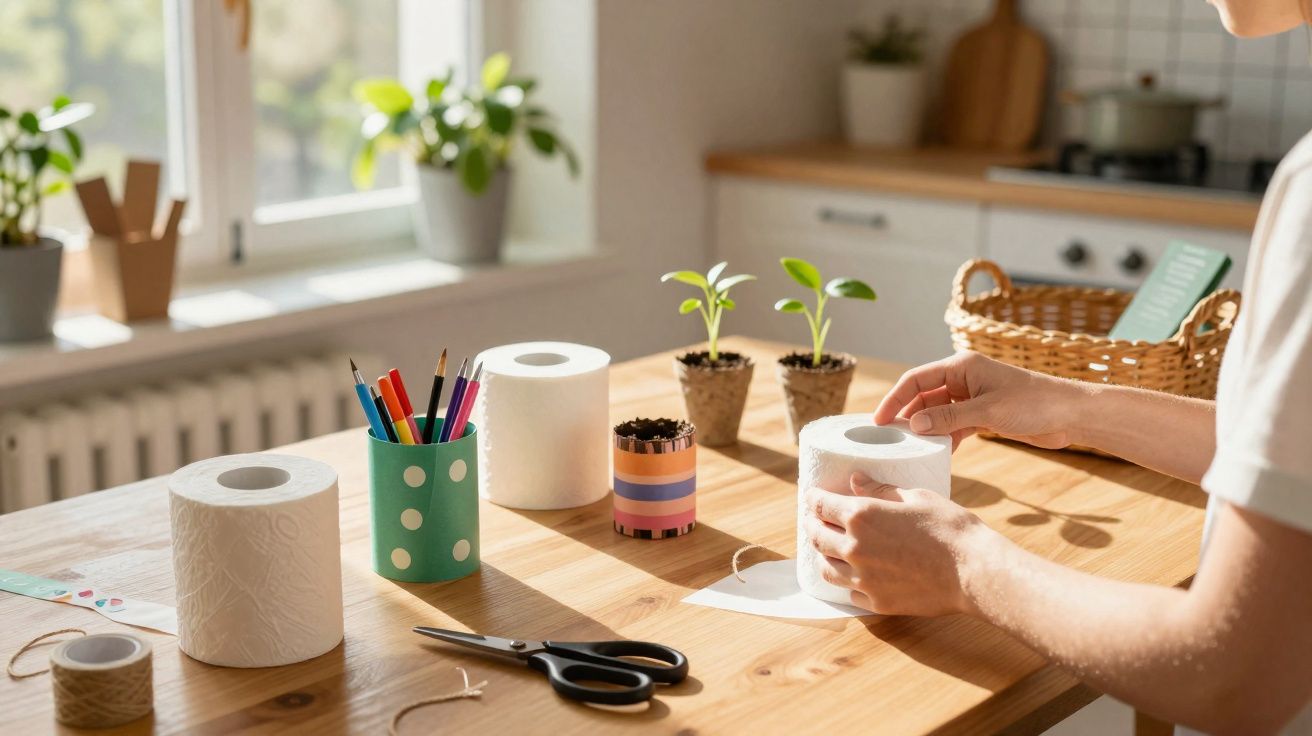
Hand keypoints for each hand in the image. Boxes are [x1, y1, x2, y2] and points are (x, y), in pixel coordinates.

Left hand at [802, 473, 996, 615]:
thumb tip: (854, 480)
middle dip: (811, 524)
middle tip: (813, 519)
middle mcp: (854, 548)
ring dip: (822, 555)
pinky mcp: (876, 602)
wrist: (974, 572)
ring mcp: (863, 579)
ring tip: (827, 548)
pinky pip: (848, 592)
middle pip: (817, 536)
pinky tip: (850, 576)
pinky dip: (845, 582)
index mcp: (861, 516)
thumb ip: (881, 490)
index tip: (811, 496)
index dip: (812, 498)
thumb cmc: (950, 528)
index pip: (820, 505)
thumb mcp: (916, 497)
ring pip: (826, 568)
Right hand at [873, 351, 1086, 449]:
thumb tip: (913, 423)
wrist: (1071, 415)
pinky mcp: (983, 415)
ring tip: (910, 447)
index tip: (878, 420)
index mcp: (961, 366)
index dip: (894, 398)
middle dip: (906, 415)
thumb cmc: (1034, 403)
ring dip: (925, 428)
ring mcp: (972, 397)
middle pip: (923, 396)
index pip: (916, 379)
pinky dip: (944, 437)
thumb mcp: (988, 411)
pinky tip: (937, 452)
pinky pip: (953, 425)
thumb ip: (949, 418)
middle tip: (889, 438)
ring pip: (937, 412)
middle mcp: (963, 379)